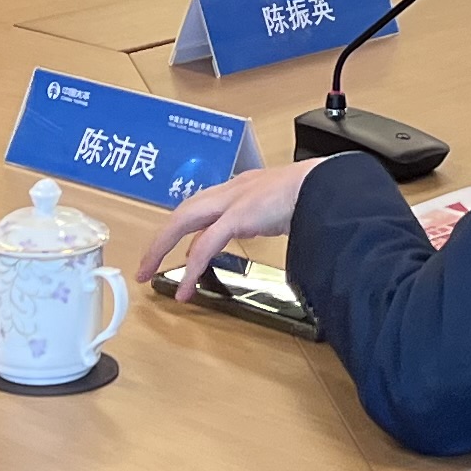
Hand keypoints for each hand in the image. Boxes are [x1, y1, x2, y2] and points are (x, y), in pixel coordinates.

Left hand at [144, 157, 319, 299]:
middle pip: (183, 212)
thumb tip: (266, 229)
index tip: (170, 246)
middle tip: (145, 265)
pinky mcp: (238, 215)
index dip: (180, 227)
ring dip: (163, 248)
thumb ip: (266, 217)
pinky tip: (186, 287)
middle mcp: (230, 190)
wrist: (325, 184)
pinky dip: (192, 266)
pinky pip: (206, 245)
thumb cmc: (312, 193)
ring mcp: (233, 200)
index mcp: (239, 187)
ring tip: (150, 273)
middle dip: (160, 239)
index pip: (199, 206)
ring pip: (184, 221)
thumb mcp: (280, 206)